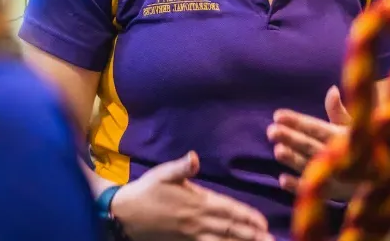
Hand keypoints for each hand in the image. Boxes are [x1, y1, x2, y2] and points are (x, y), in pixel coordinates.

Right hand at [110, 151, 274, 240]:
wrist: (125, 214)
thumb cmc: (147, 190)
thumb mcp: (163, 173)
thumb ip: (181, 167)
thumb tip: (194, 157)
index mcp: (197, 202)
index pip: (228, 210)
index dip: (247, 217)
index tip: (264, 223)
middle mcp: (198, 221)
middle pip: (231, 230)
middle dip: (252, 236)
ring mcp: (192, 236)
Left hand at [266, 86, 356, 201]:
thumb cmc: (371, 145)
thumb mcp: (358, 126)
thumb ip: (340, 112)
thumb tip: (332, 90)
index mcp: (346, 138)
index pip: (317, 128)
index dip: (297, 121)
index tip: (277, 114)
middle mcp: (342, 158)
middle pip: (311, 146)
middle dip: (291, 138)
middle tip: (270, 130)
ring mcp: (339, 178)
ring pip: (311, 167)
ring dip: (293, 160)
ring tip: (277, 150)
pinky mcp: (337, 195)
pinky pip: (315, 192)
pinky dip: (298, 186)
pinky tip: (281, 180)